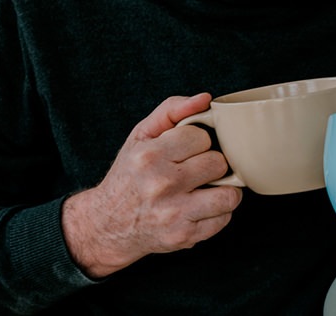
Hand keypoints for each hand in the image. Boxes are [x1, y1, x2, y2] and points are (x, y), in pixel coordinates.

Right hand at [62, 94, 241, 278]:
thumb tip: (205, 99)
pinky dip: (217, 212)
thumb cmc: (128, 176)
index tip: (187, 151)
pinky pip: (224, 218)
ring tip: (206, 188)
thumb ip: (171, 110)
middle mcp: (161, 184)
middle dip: (210, 164)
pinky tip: (200, 208)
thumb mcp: (140, 136)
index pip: (201, 137)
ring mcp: (174, 213)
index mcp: (150, 156)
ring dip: (222, 190)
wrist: (107, 225)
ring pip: (229, 194)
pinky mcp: (185, 236)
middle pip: (218, 163)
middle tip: (196, 170)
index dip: (198, 142)